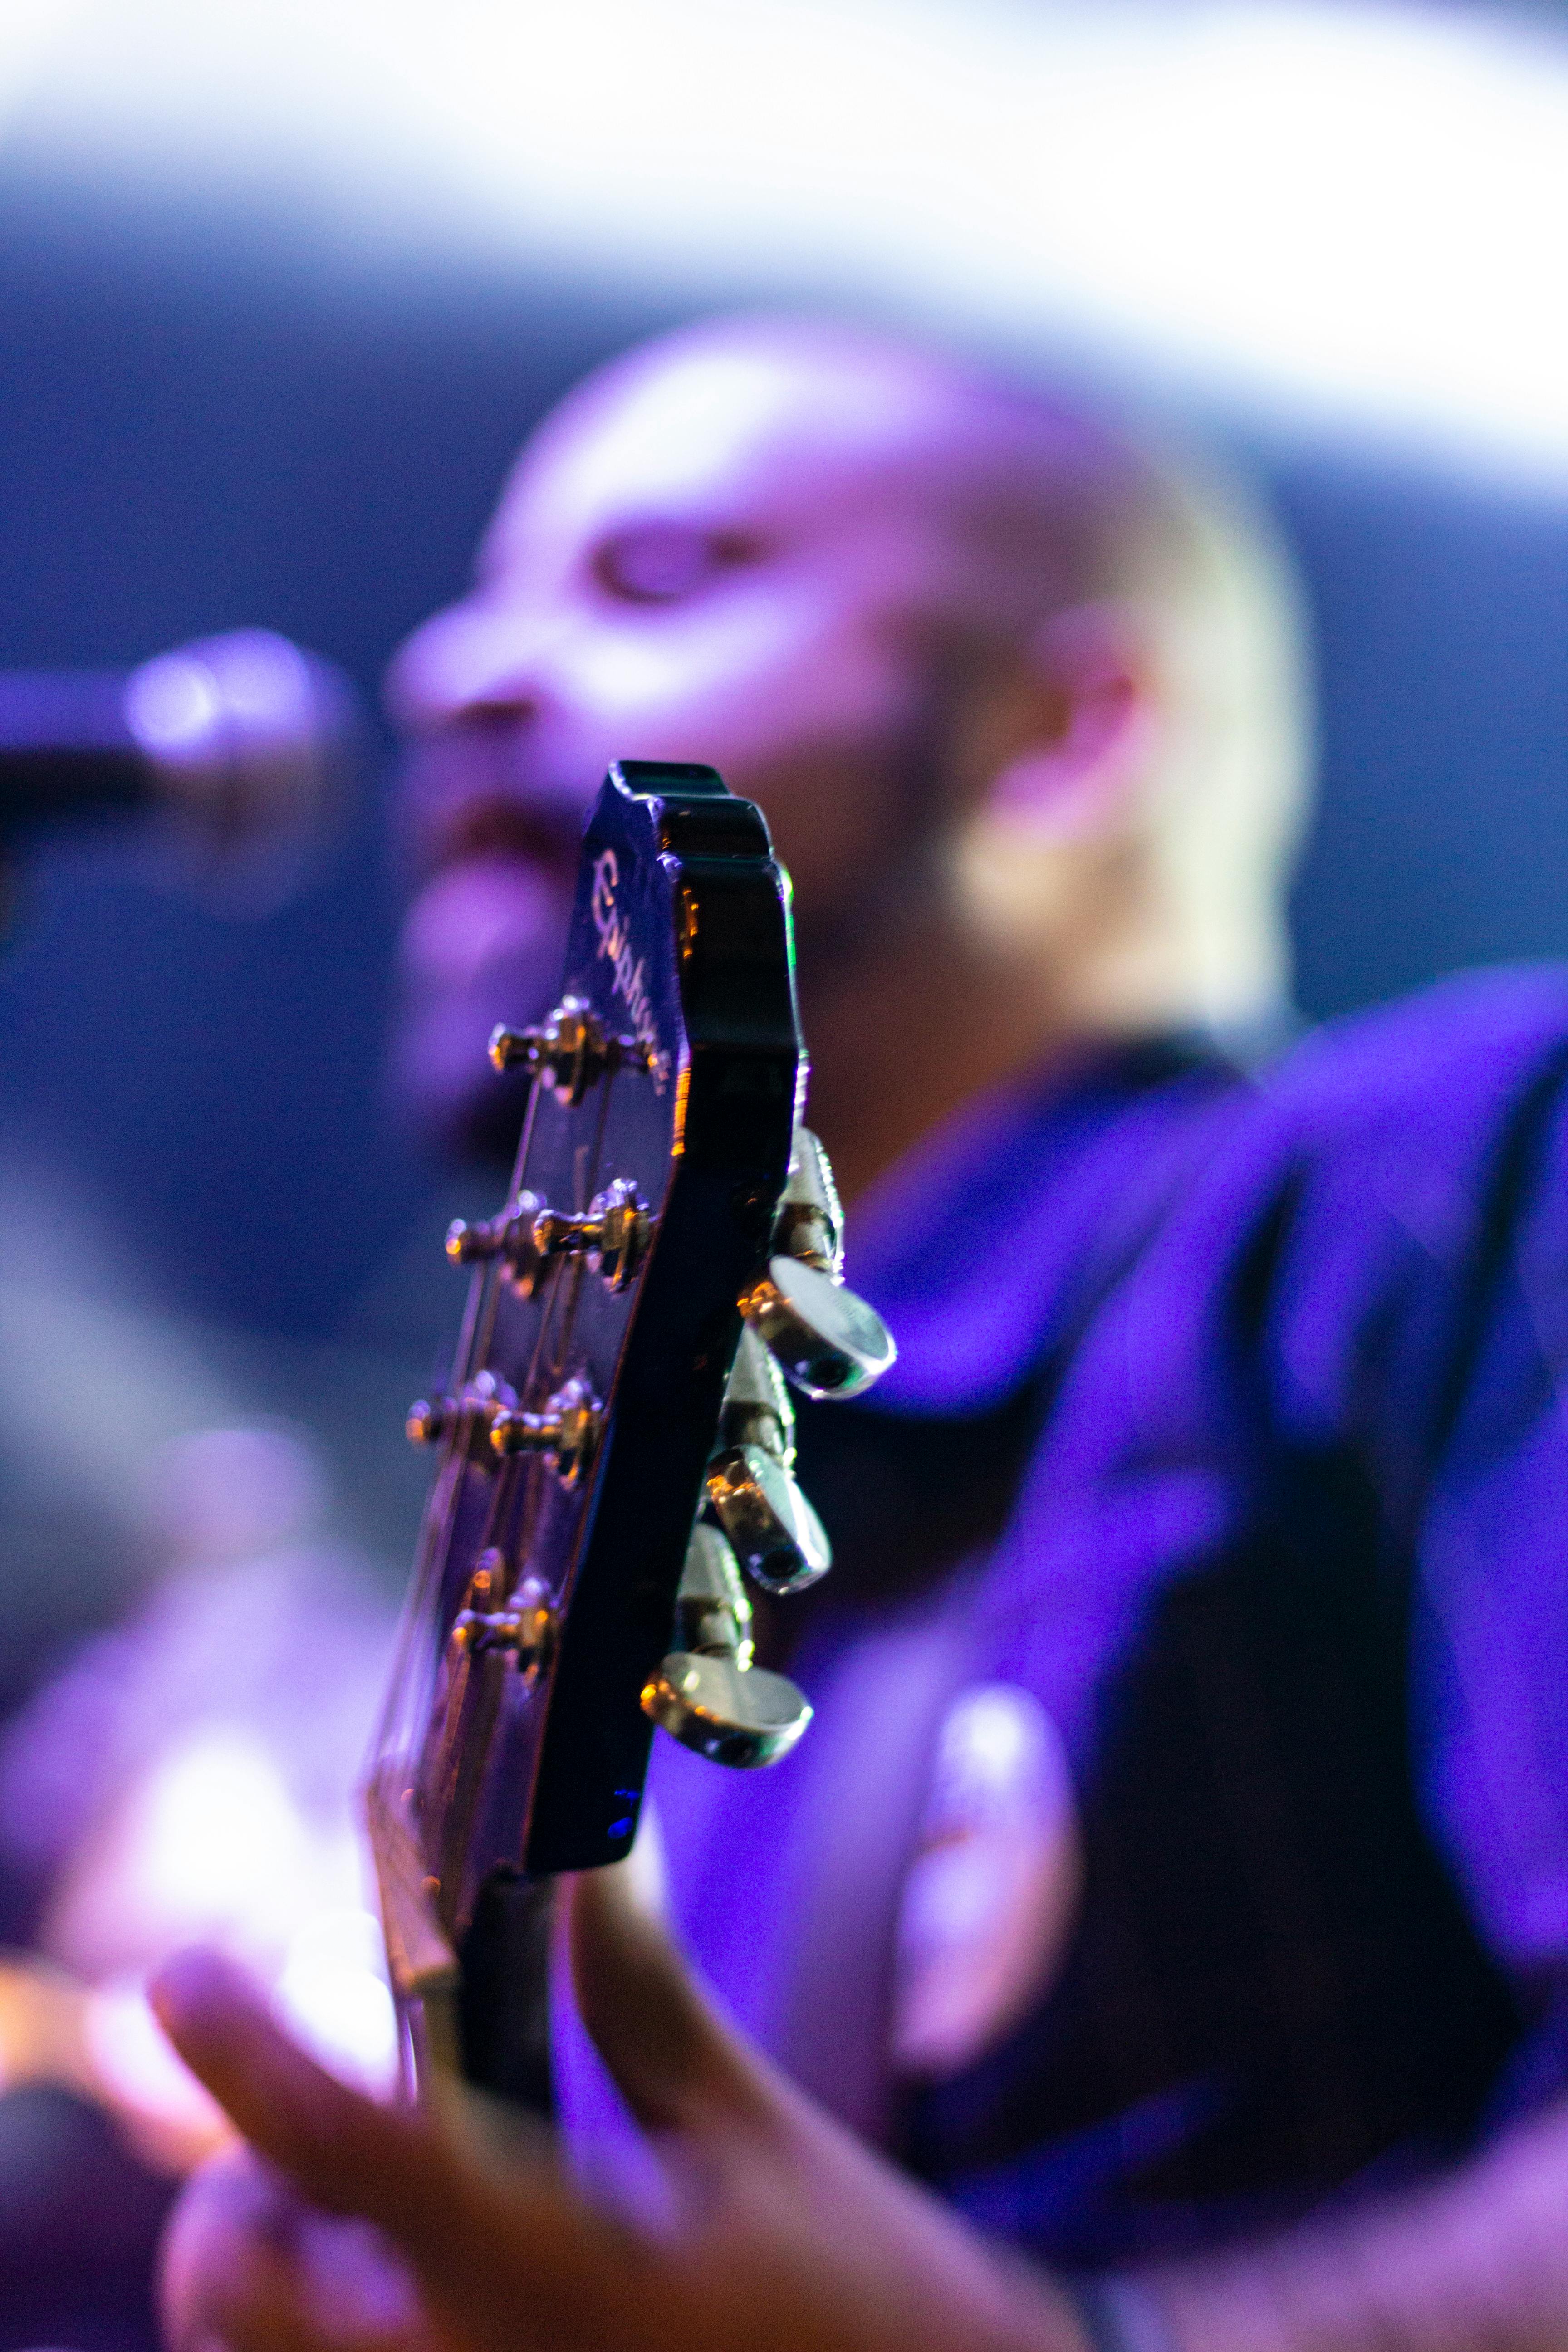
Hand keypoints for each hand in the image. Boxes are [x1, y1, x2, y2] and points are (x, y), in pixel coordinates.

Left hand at [153, 1866, 1086, 2351]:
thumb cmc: (851, 2289)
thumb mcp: (747, 2130)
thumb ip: (642, 1993)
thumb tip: (594, 1845)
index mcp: (555, 2262)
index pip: (343, 2142)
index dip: (243, 2049)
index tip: (183, 1972)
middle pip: (231, 2285)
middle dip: (242, 2188)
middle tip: (325, 2129)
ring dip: (278, 2265)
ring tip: (373, 2216)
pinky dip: (336, 2327)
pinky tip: (421, 2286)